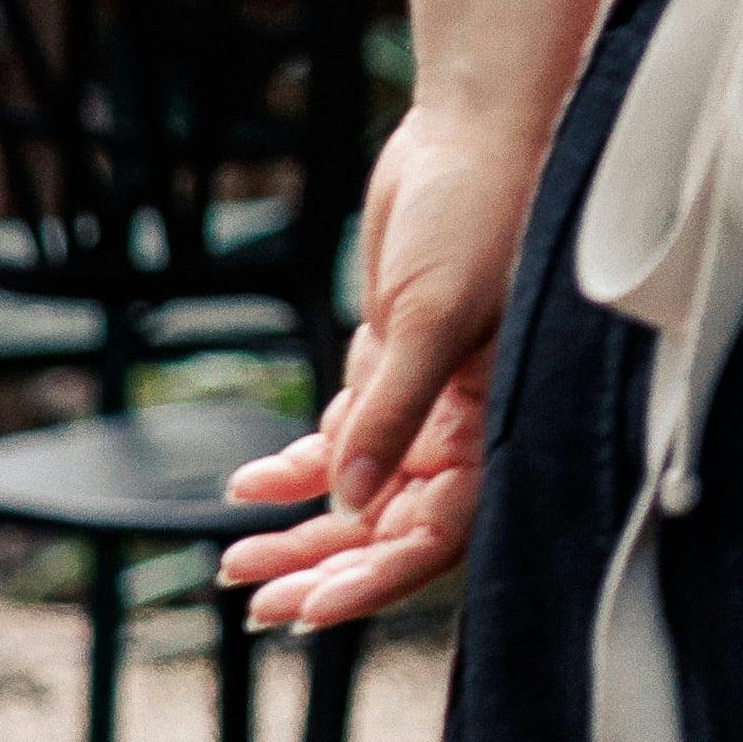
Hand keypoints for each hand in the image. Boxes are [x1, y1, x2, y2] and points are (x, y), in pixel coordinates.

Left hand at [220, 98, 539, 635]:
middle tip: (256, 602)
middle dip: (327, 567)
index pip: (443, 530)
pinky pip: (344, 436)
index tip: (311, 611)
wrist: (474, 131)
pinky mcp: (397, 362)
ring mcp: (433, 396)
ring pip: (362, 491)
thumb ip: (391, 413)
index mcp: (507, 421)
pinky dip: (298, 466)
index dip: (380, 578)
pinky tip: (248, 485)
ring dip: (303, 530)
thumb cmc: (482, 213)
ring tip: (234, 564)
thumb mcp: (433, 316)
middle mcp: (474, 423)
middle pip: (396, 526)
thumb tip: (347, 506)